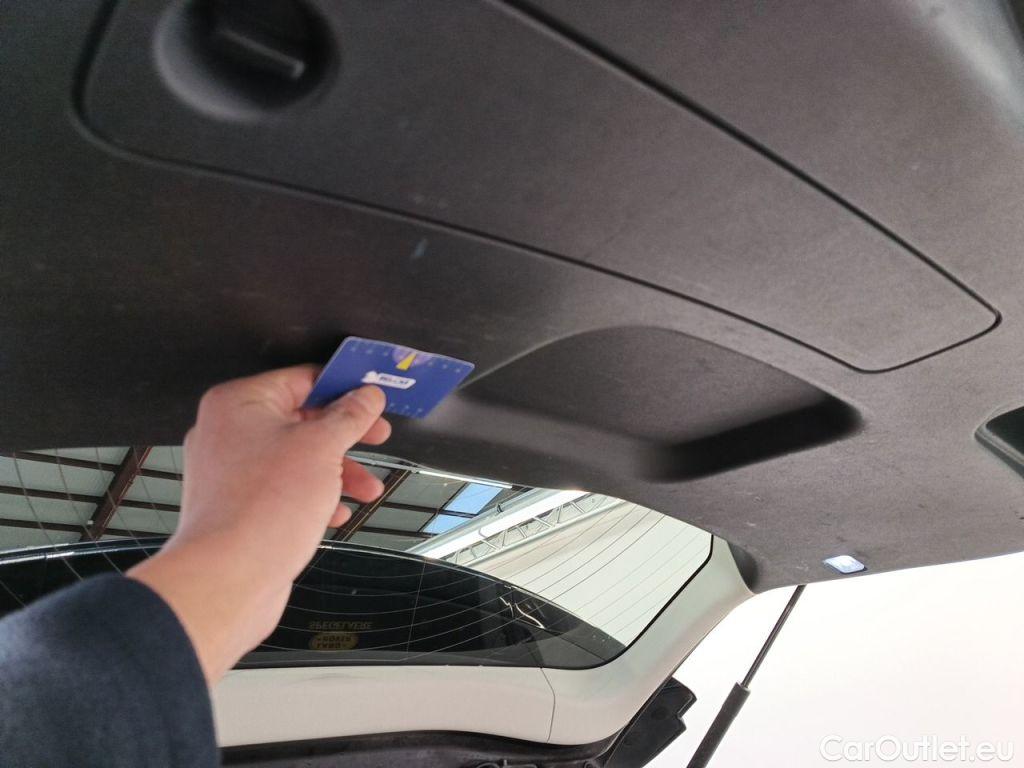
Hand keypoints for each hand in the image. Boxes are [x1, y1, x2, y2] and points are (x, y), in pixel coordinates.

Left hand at [128, 365, 389, 684]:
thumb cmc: (261, 510)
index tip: (372, 398)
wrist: (227, 579)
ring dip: (337, 472)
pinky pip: (283, 489)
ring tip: (366, 489)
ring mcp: (230, 472)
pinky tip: (334, 513)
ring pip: (295, 458)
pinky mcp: (237, 506)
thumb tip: (366, 396)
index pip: (301, 380)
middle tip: (376, 437)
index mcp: (239, 404)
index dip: (343, 388)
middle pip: (300, 420)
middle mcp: (227, 432)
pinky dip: (313, 496)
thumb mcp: (323, 449)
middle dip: (345, 437)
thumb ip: (349, 417)